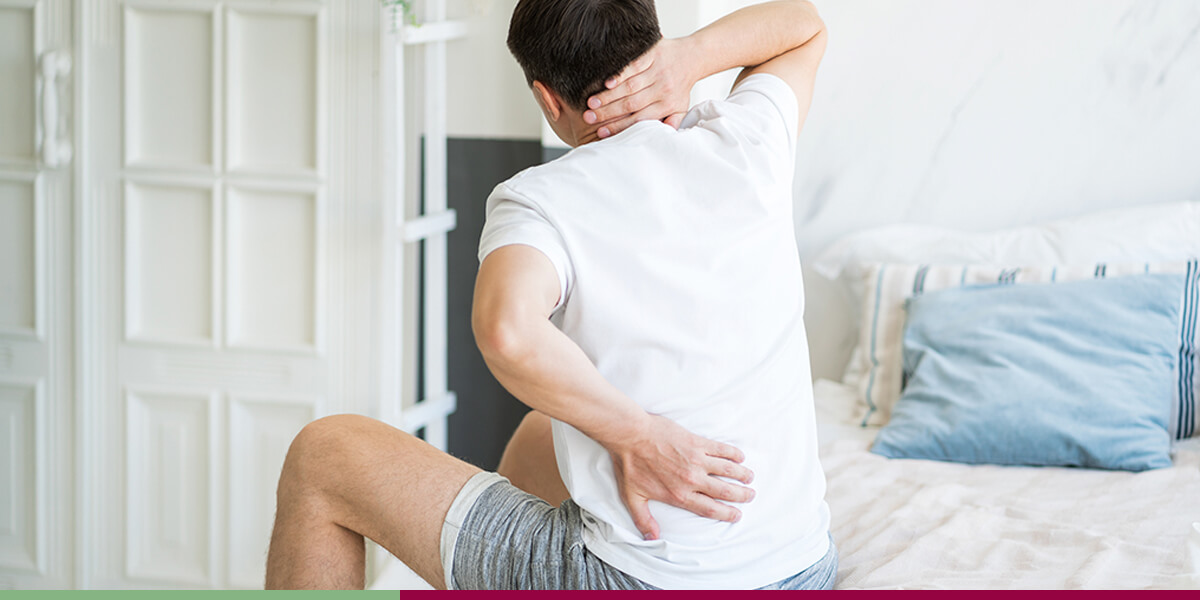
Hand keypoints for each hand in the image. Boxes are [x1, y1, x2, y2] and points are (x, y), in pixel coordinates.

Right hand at [584, 38, 695, 138]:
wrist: (694, 56)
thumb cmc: (681, 86)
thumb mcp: (681, 108)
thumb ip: (670, 123)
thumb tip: (660, 138)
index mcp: (667, 105)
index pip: (639, 119)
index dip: (619, 127)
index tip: (601, 133)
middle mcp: (662, 89)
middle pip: (631, 104)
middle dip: (608, 113)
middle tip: (589, 118)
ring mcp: (657, 71)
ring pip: (630, 86)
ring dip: (609, 95)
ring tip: (591, 103)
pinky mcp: (653, 55)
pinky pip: (634, 66)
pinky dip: (620, 74)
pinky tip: (606, 83)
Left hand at [605, 414, 754, 540]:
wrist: (631, 435)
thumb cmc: (630, 464)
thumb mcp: (632, 497)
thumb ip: (644, 519)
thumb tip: (652, 538)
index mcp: (679, 495)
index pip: (710, 509)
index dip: (727, 513)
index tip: (737, 514)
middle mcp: (692, 479)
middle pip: (725, 491)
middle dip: (741, 495)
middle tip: (750, 495)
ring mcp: (696, 459)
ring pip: (728, 470)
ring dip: (742, 474)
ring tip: (749, 477)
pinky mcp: (697, 442)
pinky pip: (721, 449)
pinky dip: (733, 454)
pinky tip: (740, 457)